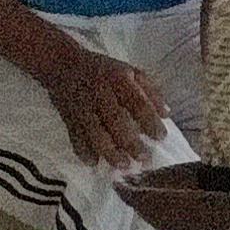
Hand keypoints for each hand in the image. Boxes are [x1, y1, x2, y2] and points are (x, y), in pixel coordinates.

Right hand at [34, 49, 169, 169]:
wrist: (62, 64)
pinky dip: (82, 150)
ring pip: (94, 131)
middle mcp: (99, 93)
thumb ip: (150, 92)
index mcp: (118, 80)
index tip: (161, 138)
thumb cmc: (104, 70)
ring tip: (123, 166)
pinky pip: (74, 135)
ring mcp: (81, 106)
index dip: (150, 121)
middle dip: (130, 142)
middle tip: (144, 159)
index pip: (137, 103)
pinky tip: (93, 162)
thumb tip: (166, 114)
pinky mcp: (67, 116)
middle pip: (115, 120)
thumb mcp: (131, 72)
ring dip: (108, 151)